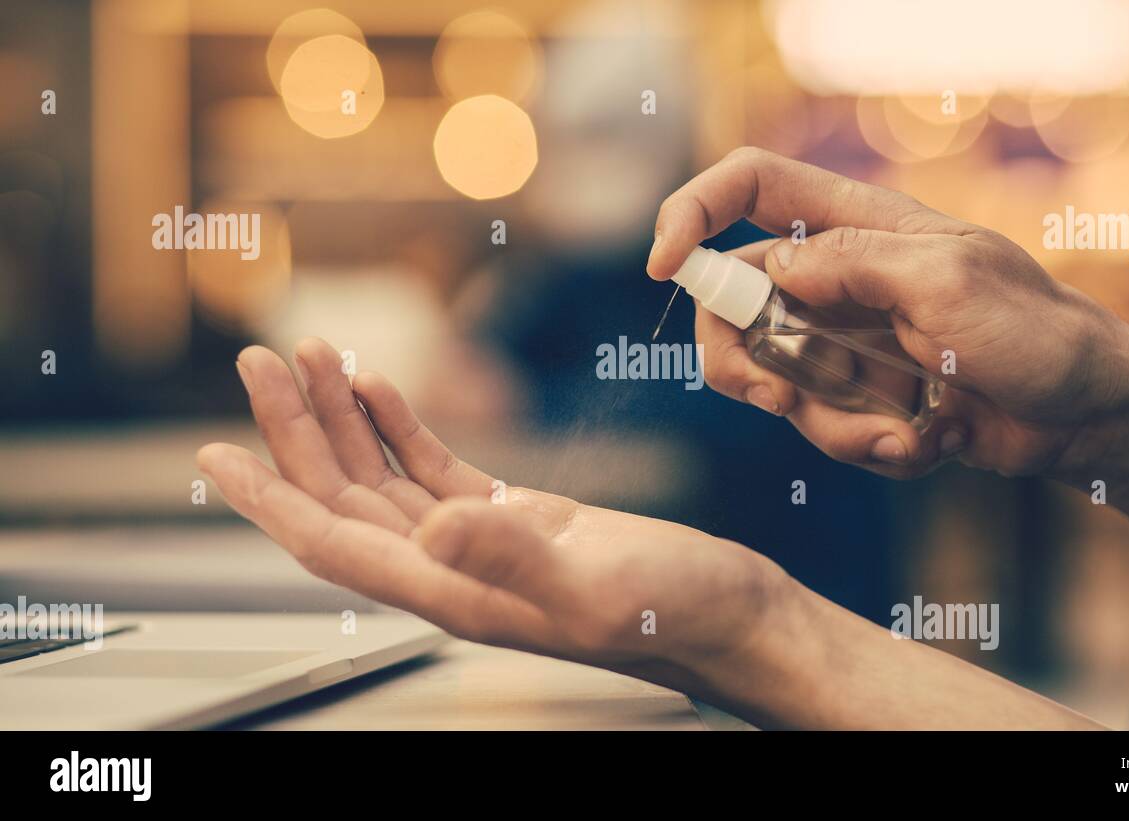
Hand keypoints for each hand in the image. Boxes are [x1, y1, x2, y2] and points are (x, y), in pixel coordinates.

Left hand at [197, 339, 793, 710]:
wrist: (726, 609)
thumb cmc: (674, 611)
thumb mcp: (595, 583)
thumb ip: (512, 557)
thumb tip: (430, 529)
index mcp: (454, 594)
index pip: (334, 544)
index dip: (270, 499)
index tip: (214, 455)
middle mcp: (452, 571)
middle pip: (346, 498)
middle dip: (295, 430)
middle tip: (258, 360)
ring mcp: (480, 544)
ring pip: (384, 478)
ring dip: (341, 419)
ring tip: (308, 357)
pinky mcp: (515, 518)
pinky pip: (433, 468)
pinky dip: (400, 425)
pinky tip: (380, 389)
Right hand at [648, 147, 1128, 478]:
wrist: (1086, 417)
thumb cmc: (1037, 334)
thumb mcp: (947, 282)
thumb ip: (851, 264)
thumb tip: (771, 267)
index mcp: (858, 226)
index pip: (750, 186)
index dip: (692, 213)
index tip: (663, 269)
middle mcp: (839, 278)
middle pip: (734, 301)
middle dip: (745, 360)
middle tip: (779, 400)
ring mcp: (845, 340)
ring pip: (774, 378)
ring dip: (830, 421)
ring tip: (908, 432)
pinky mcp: (860, 397)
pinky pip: (821, 426)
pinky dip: (867, 447)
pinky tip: (928, 444)